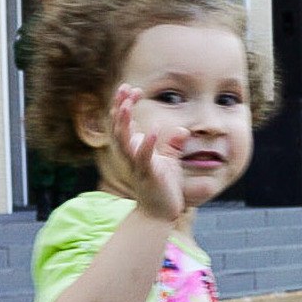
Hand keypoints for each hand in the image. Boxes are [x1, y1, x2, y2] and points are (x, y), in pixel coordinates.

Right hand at [109, 85, 188, 221]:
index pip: (124, 122)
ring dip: (124, 122)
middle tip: (123, 88)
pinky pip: (144, 158)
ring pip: (124, 140)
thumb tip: (183, 131)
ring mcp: (136, 165)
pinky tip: (154, 131)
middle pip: (118, 126)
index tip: (130, 88)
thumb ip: (174, 144)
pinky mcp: (147, 175)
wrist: (160, 213)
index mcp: (134, 149)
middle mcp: (130, 155)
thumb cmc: (164, 186)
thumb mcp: (171, 161)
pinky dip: (147, 144)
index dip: (124, 104)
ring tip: (126, 104)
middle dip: (119, 106)